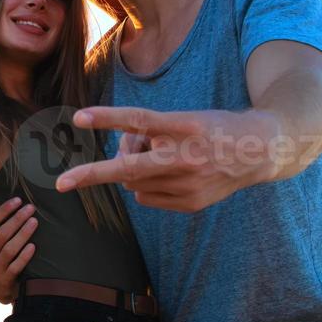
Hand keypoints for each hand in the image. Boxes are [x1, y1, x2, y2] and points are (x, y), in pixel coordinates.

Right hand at [0, 199, 36, 303]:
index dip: (4, 211)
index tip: (17, 200)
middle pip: (1, 234)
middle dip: (17, 219)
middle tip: (30, 208)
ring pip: (10, 248)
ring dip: (23, 234)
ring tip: (34, 222)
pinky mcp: (5, 279)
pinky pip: (16, 266)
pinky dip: (24, 256)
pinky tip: (33, 246)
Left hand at [56, 106, 281, 211]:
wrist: (260, 151)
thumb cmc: (212, 129)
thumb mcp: (184, 119)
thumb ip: (151, 133)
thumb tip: (120, 156)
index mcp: (184, 127)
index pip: (138, 120)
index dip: (107, 118)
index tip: (78, 118)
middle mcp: (186, 157)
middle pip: (128, 167)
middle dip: (91, 175)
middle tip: (61, 183)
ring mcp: (188, 184)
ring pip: (134, 182)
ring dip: (132, 170)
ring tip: (158, 156)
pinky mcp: (190, 204)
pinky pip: (146, 198)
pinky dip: (145, 186)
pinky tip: (168, 175)